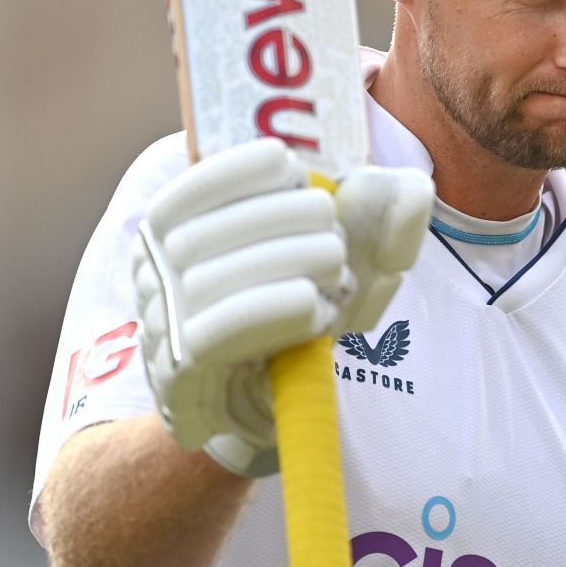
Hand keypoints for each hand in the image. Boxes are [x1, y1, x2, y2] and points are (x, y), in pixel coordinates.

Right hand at [133, 138, 431, 475]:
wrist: (269, 398)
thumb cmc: (302, 310)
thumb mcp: (347, 259)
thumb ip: (380, 220)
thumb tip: (410, 188)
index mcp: (178, 228)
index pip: (189, 187)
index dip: (238, 169)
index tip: (291, 168)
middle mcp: (155, 271)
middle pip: (203, 232)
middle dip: (280, 220)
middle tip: (334, 237)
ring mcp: (162, 323)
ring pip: (210, 281)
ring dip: (285, 265)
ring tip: (335, 273)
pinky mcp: (178, 374)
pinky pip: (216, 335)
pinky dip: (272, 312)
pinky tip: (315, 311)